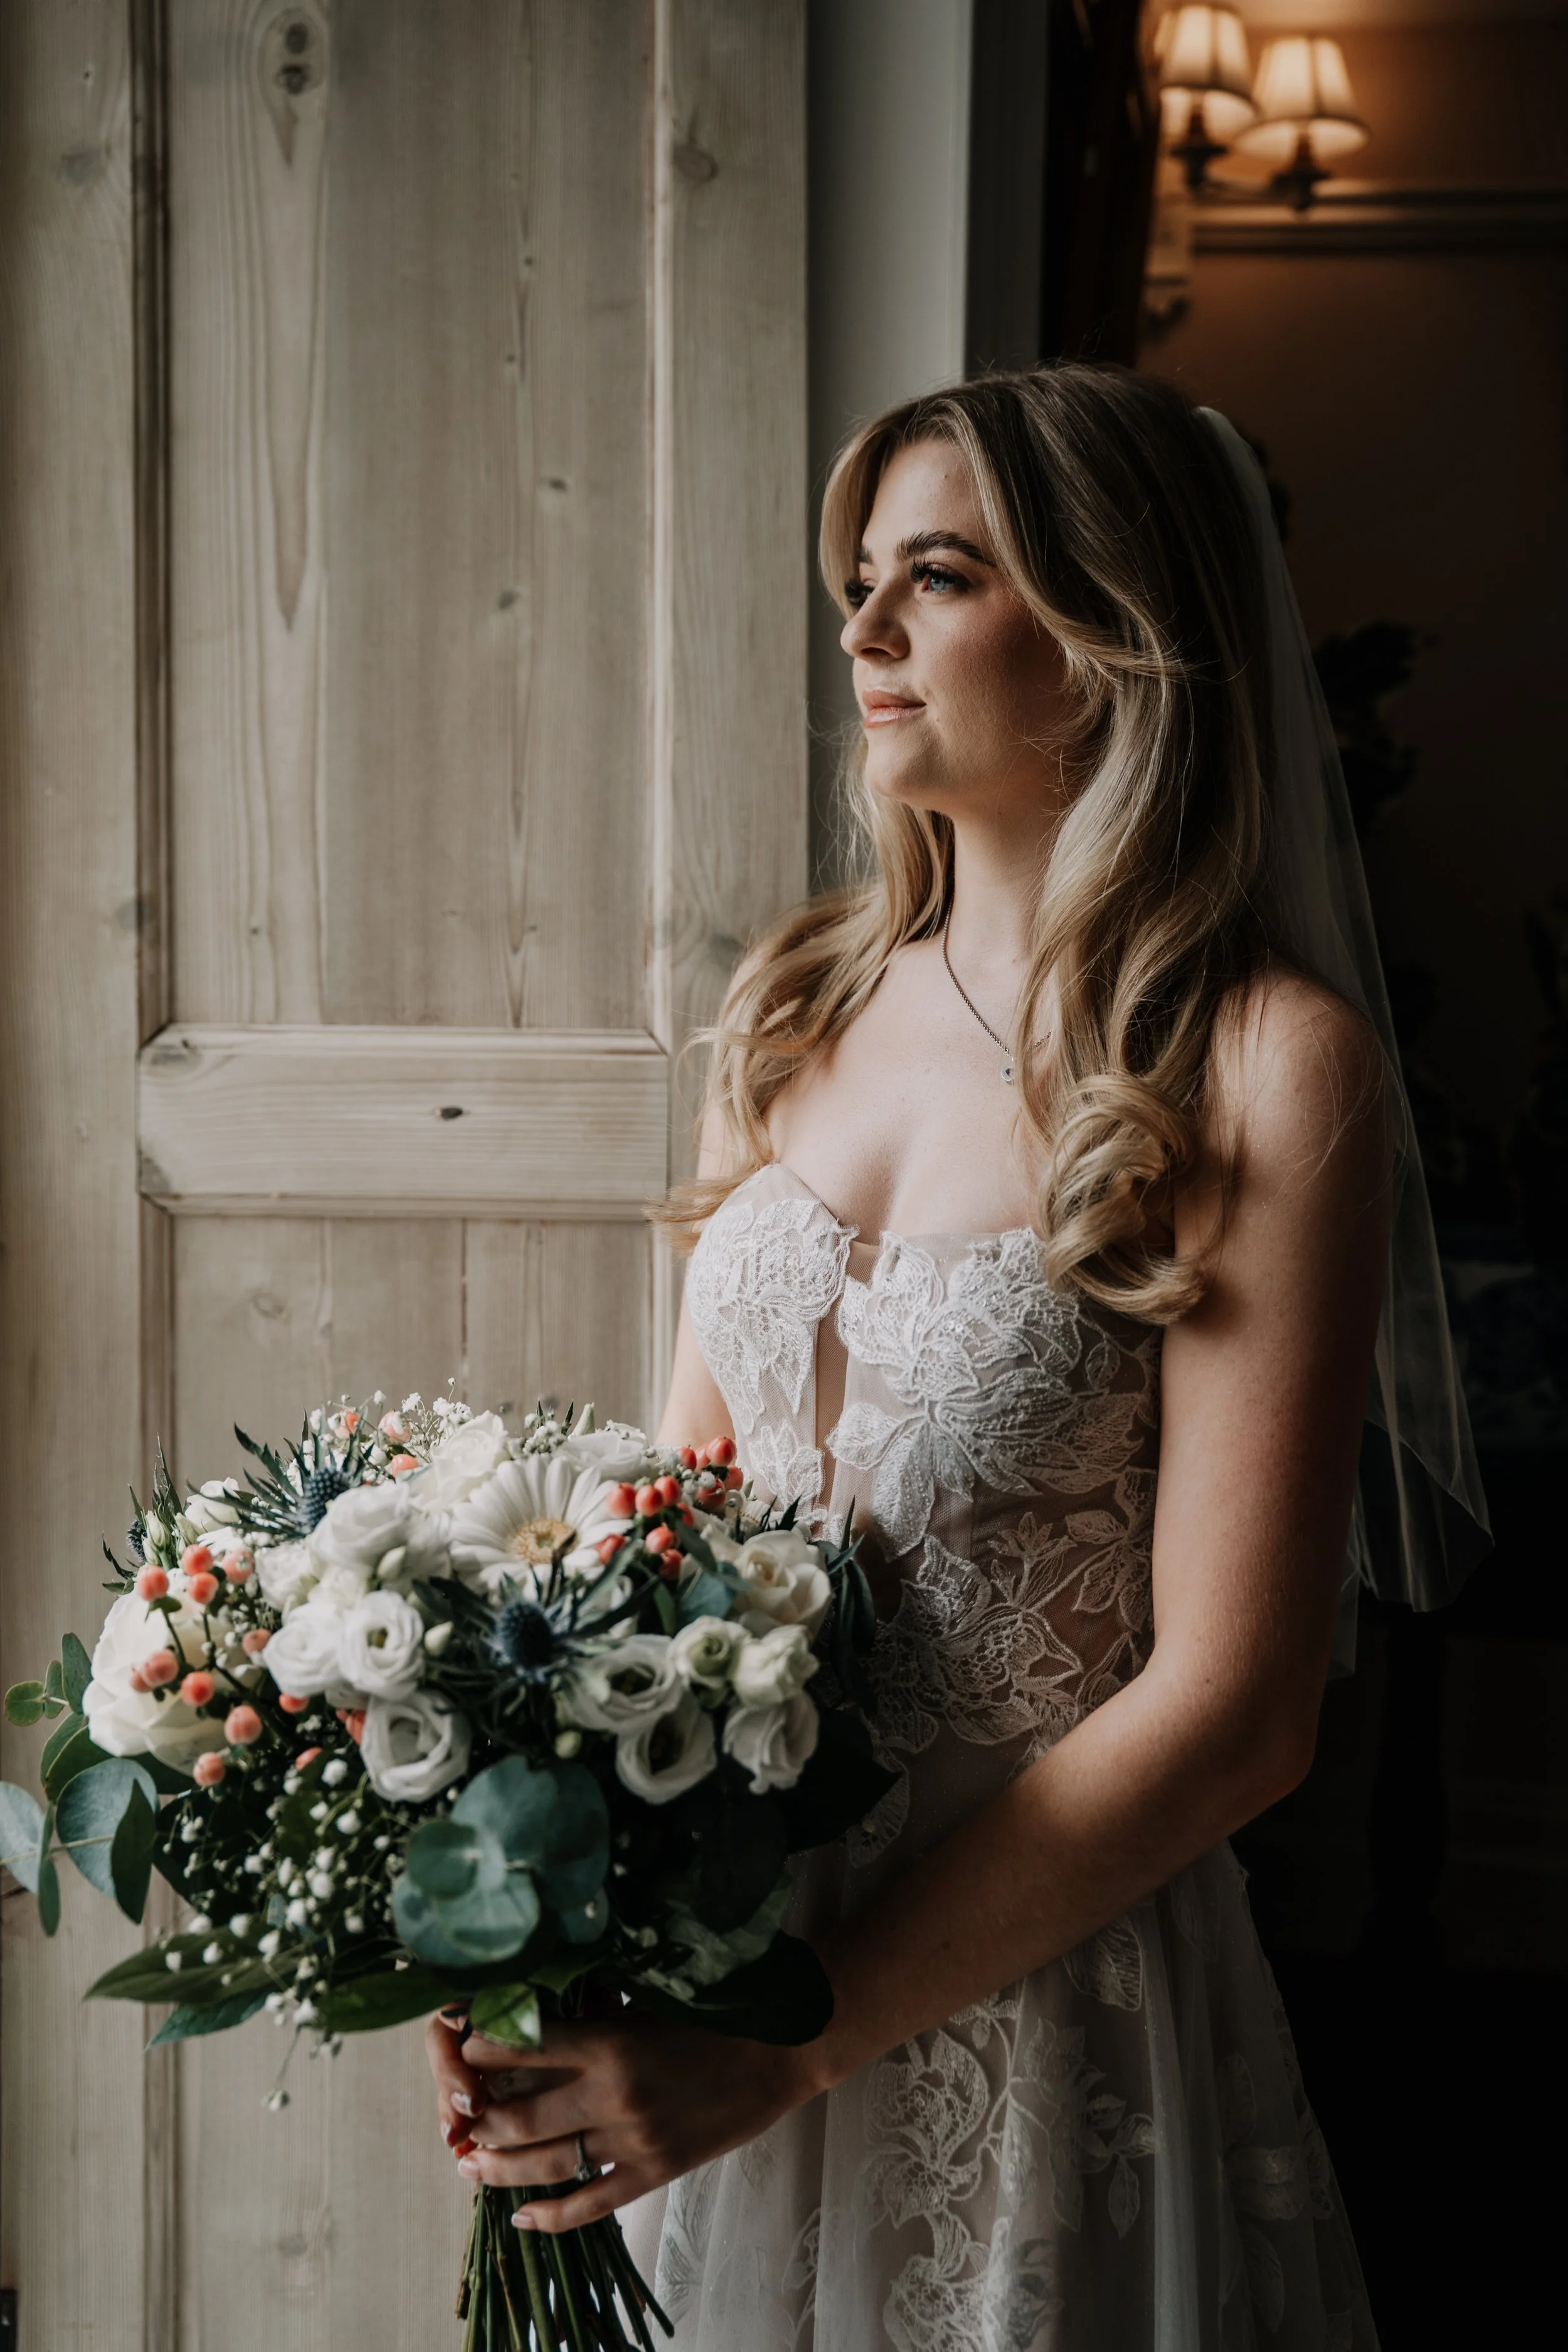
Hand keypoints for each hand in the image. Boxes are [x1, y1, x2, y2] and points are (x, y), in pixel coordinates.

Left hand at [425, 2004, 817, 2231]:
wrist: (782, 2048)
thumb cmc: (715, 2010)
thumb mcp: (647, 1997)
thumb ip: (593, 2011)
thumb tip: (531, 2014)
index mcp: (608, 2037)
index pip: (518, 2046)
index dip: (478, 2048)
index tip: (457, 2045)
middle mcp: (612, 2092)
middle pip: (518, 2116)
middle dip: (478, 2121)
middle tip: (457, 2118)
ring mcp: (632, 2138)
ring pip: (543, 2165)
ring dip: (497, 2170)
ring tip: (470, 2167)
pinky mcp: (654, 2171)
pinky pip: (590, 2205)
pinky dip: (550, 2217)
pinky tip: (521, 2219)